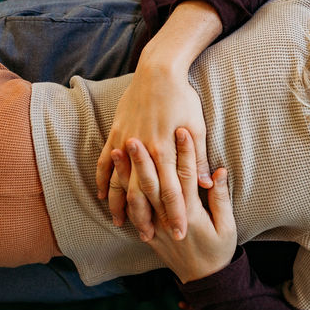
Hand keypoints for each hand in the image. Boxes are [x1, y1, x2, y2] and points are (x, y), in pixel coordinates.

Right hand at [98, 62, 210, 239]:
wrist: (158, 71)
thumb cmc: (183, 99)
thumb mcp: (197, 128)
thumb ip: (196, 159)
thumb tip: (206, 186)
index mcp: (166, 151)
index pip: (172, 192)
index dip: (176, 215)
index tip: (180, 233)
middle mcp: (143, 151)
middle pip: (142, 193)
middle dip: (146, 218)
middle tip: (150, 238)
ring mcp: (125, 143)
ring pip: (119, 182)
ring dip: (120, 205)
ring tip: (122, 224)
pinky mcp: (115, 133)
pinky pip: (104, 162)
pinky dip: (103, 180)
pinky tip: (103, 196)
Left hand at [118, 127, 237, 282]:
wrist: (205, 280)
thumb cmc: (220, 250)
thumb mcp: (228, 225)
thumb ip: (221, 198)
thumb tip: (217, 172)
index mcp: (192, 213)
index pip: (186, 176)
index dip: (185, 153)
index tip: (182, 131)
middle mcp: (169, 218)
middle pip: (154, 183)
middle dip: (144, 159)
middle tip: (136, 137)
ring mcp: (156, 226)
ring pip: (138, 195)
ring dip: (128, 173)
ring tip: (120, 150)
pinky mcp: (149, 233)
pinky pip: (132, 211)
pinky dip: (122, 193)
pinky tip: (115, 177)